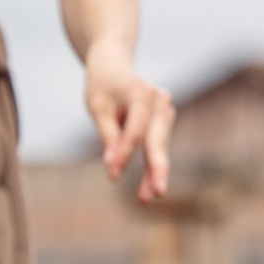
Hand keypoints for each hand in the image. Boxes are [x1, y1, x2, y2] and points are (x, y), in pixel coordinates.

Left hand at [82, 42, 174, 200]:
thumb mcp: (98, 107)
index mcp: (142, 94)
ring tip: (146, 199)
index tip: (112, 175)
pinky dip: (152, 167)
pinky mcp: (163, 123)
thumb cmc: (102, 85)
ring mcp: (165, 112)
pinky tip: (147, 188)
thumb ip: (108, 135)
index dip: (124, 154)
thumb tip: (112, 166)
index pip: (135, 131)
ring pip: (159, 147)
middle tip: (157, 194)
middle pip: (156, 140)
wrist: (113, 65)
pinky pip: (157, 147)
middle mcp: (160, 102)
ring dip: (154, 173)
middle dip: (156, 169)